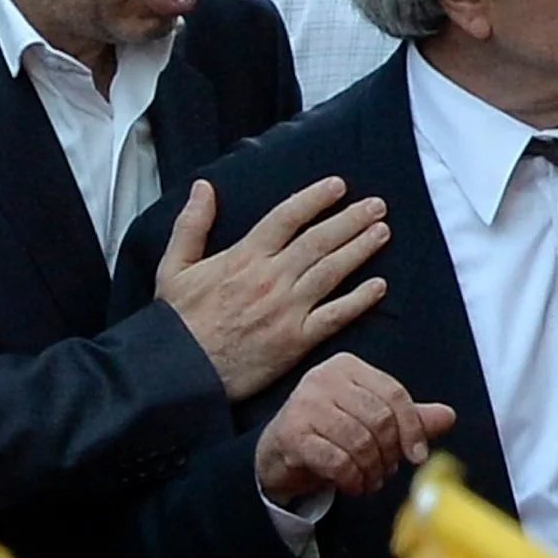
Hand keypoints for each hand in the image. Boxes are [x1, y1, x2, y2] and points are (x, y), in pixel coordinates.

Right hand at [155, 175, 393, 399]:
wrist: (178, 371)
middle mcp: (271, 278)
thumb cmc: (176, 321)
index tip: (339, 186)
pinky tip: (380, 286)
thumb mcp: (174, 267)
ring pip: (332, 271)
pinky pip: (336, 315)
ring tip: (383, 232)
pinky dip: (360, 300)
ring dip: (361, 249)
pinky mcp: (297, 340)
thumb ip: (192, 225)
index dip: (316, 199)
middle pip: (319, 240)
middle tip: (378, 205)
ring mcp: (287, 309)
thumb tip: (203, 187)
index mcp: (244, 257)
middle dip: (351, 220)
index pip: (287, 217)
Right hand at [250, 354, 453, 506]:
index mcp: (348, 367)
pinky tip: (352, 484)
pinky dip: (352, 478)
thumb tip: (448, 416)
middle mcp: (323, 378)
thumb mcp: (372, 423)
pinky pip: (337, 460)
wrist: (279, 456)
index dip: (412, 429)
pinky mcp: (291, 433)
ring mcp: (304, 404)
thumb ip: (409, 419)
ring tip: (370, 480)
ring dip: (372, 469)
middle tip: (387, 471)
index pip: (394, 394)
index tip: (418, 456)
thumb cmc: (330, 434)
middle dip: (389, 453)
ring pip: (360, 441)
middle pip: (379, 419)